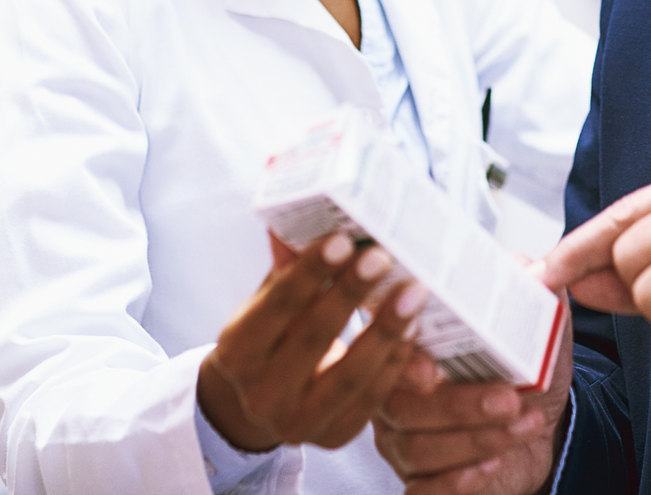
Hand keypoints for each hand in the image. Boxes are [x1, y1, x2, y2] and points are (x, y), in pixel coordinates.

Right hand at [198, 232, 426, 452]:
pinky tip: (413, 326)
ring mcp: (297, 424)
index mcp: (236, 353)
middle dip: (351, 294)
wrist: (261, 402)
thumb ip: (286, 266)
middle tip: (382, 256)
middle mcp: (261, 394)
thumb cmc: (271, 335)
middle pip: (312, 338)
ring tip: (414, 291)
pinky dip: (395, 361)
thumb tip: (294, 213)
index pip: (277, 305)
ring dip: (387, 330)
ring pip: (349, 376)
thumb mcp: (267, 302)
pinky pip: (371, 399)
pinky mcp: (333, 438)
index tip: (343, 239)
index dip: (310, 272)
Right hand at [373, 303, 572, 494]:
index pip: (382, 346)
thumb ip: (527, 292)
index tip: (431, 367)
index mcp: (410, 347)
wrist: (539, 422)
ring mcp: (403, 442)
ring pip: (418, 448)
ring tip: (524, 424)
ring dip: (476, 439)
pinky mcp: (423, 482)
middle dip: (458, 404)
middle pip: (402, 406)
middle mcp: (395, 395)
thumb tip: (532, 270)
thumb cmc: (522, 368)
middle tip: (508, 399)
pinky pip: (424, 491)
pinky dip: (459, 481)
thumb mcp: (532, 324)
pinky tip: (493, 464)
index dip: (401, 358)